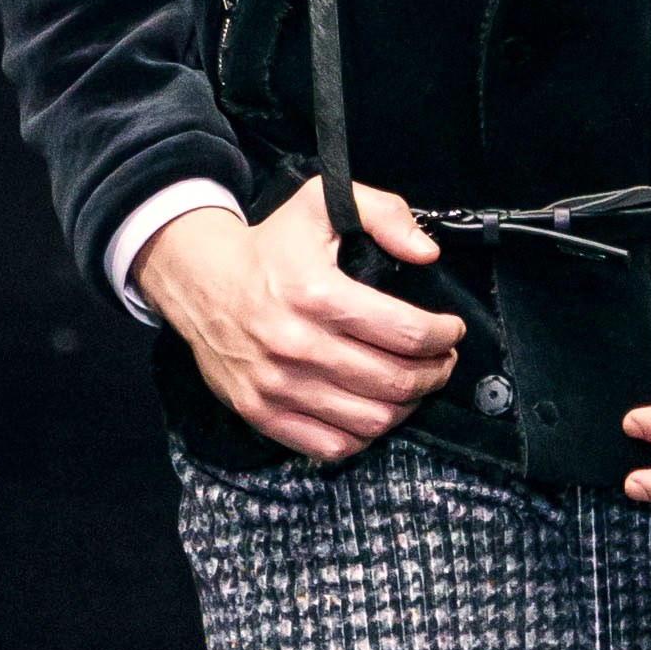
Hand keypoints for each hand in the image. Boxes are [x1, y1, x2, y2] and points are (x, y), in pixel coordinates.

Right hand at [138, 174, 462, 461]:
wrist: (200, 280)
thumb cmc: (270, 246)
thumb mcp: (322, 203)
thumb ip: (382, 213)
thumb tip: (427, 253)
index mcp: (316, 293)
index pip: (407, 332)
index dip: (443, 336)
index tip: (450, 331)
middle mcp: (296, 345)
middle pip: (396, 381)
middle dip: (436, 373)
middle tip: (442, 360)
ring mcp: (277, 385)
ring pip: (371, 420)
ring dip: (408, 406)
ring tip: (415, 385)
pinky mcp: (261, 412)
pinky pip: (332, 446)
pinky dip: (364, 436)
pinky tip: (374, 410)